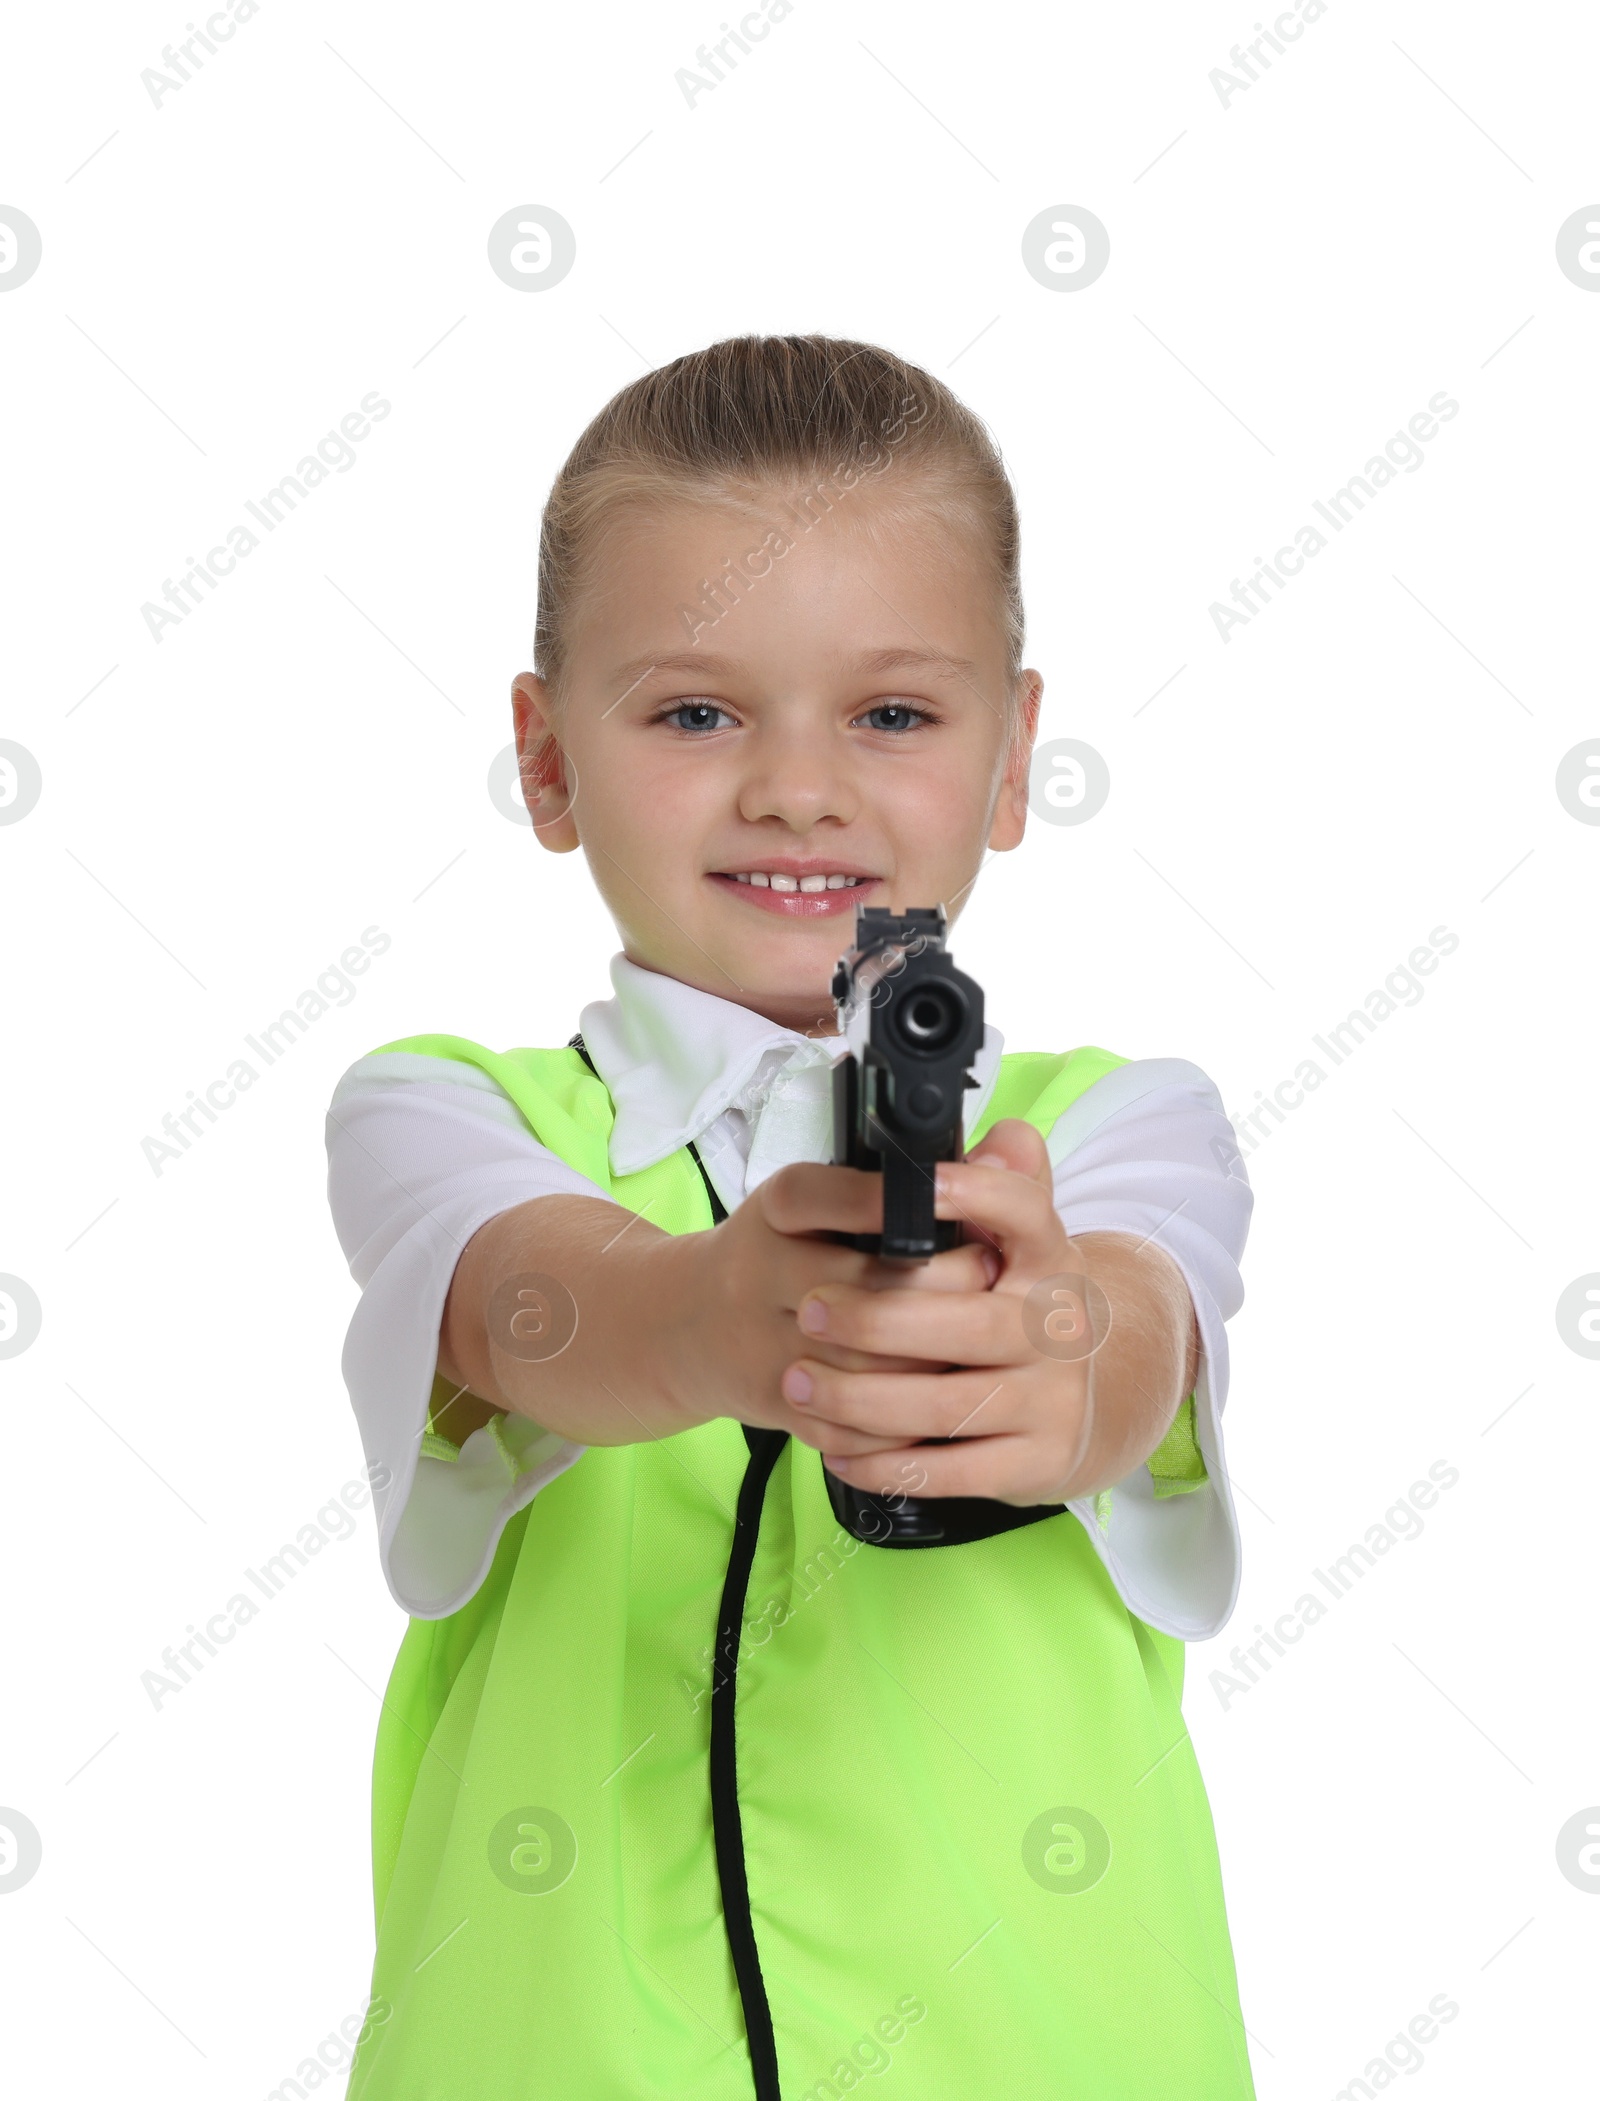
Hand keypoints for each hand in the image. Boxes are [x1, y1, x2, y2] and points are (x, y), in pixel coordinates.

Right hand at [665, 1157, 999, 1446]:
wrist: (685, 1326)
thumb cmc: (776, 1255)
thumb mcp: (812, 1205)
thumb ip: (891, 1184)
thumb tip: (999, 1153)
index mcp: (774, 1211)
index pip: (818, 1195)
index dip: (885, 1200)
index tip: (951, 1202)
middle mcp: (757, 1271)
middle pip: (860, 1285)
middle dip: (942, 1285)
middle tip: (994, 1279)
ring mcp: (760, 1340)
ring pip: (862, 1361)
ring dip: (932, 1358)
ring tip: (980, 1346)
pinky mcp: (768, 1399)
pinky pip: (843, 1418)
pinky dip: (896, 1421)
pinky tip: (936, 1405)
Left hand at [773, 1120, 1194, 1507]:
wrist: (1080, 1410)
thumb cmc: (1015, 1309)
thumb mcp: (1018, 1246)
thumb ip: (1003, 1186)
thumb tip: (1003, 1137)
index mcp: (1052, 1258)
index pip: (1026, 1212)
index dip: (976, 1195)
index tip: (918, 1185)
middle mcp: (1061, 1328)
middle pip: (968, 1325)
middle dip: (878, 1319)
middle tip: (809, 1309)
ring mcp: (1053, 1400)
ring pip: (945, 1406)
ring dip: (860, 1399)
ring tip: (798, 1382)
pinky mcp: (1036, 1462)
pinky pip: (948, 1471)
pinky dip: (882, 1462)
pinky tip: (834, 1447)